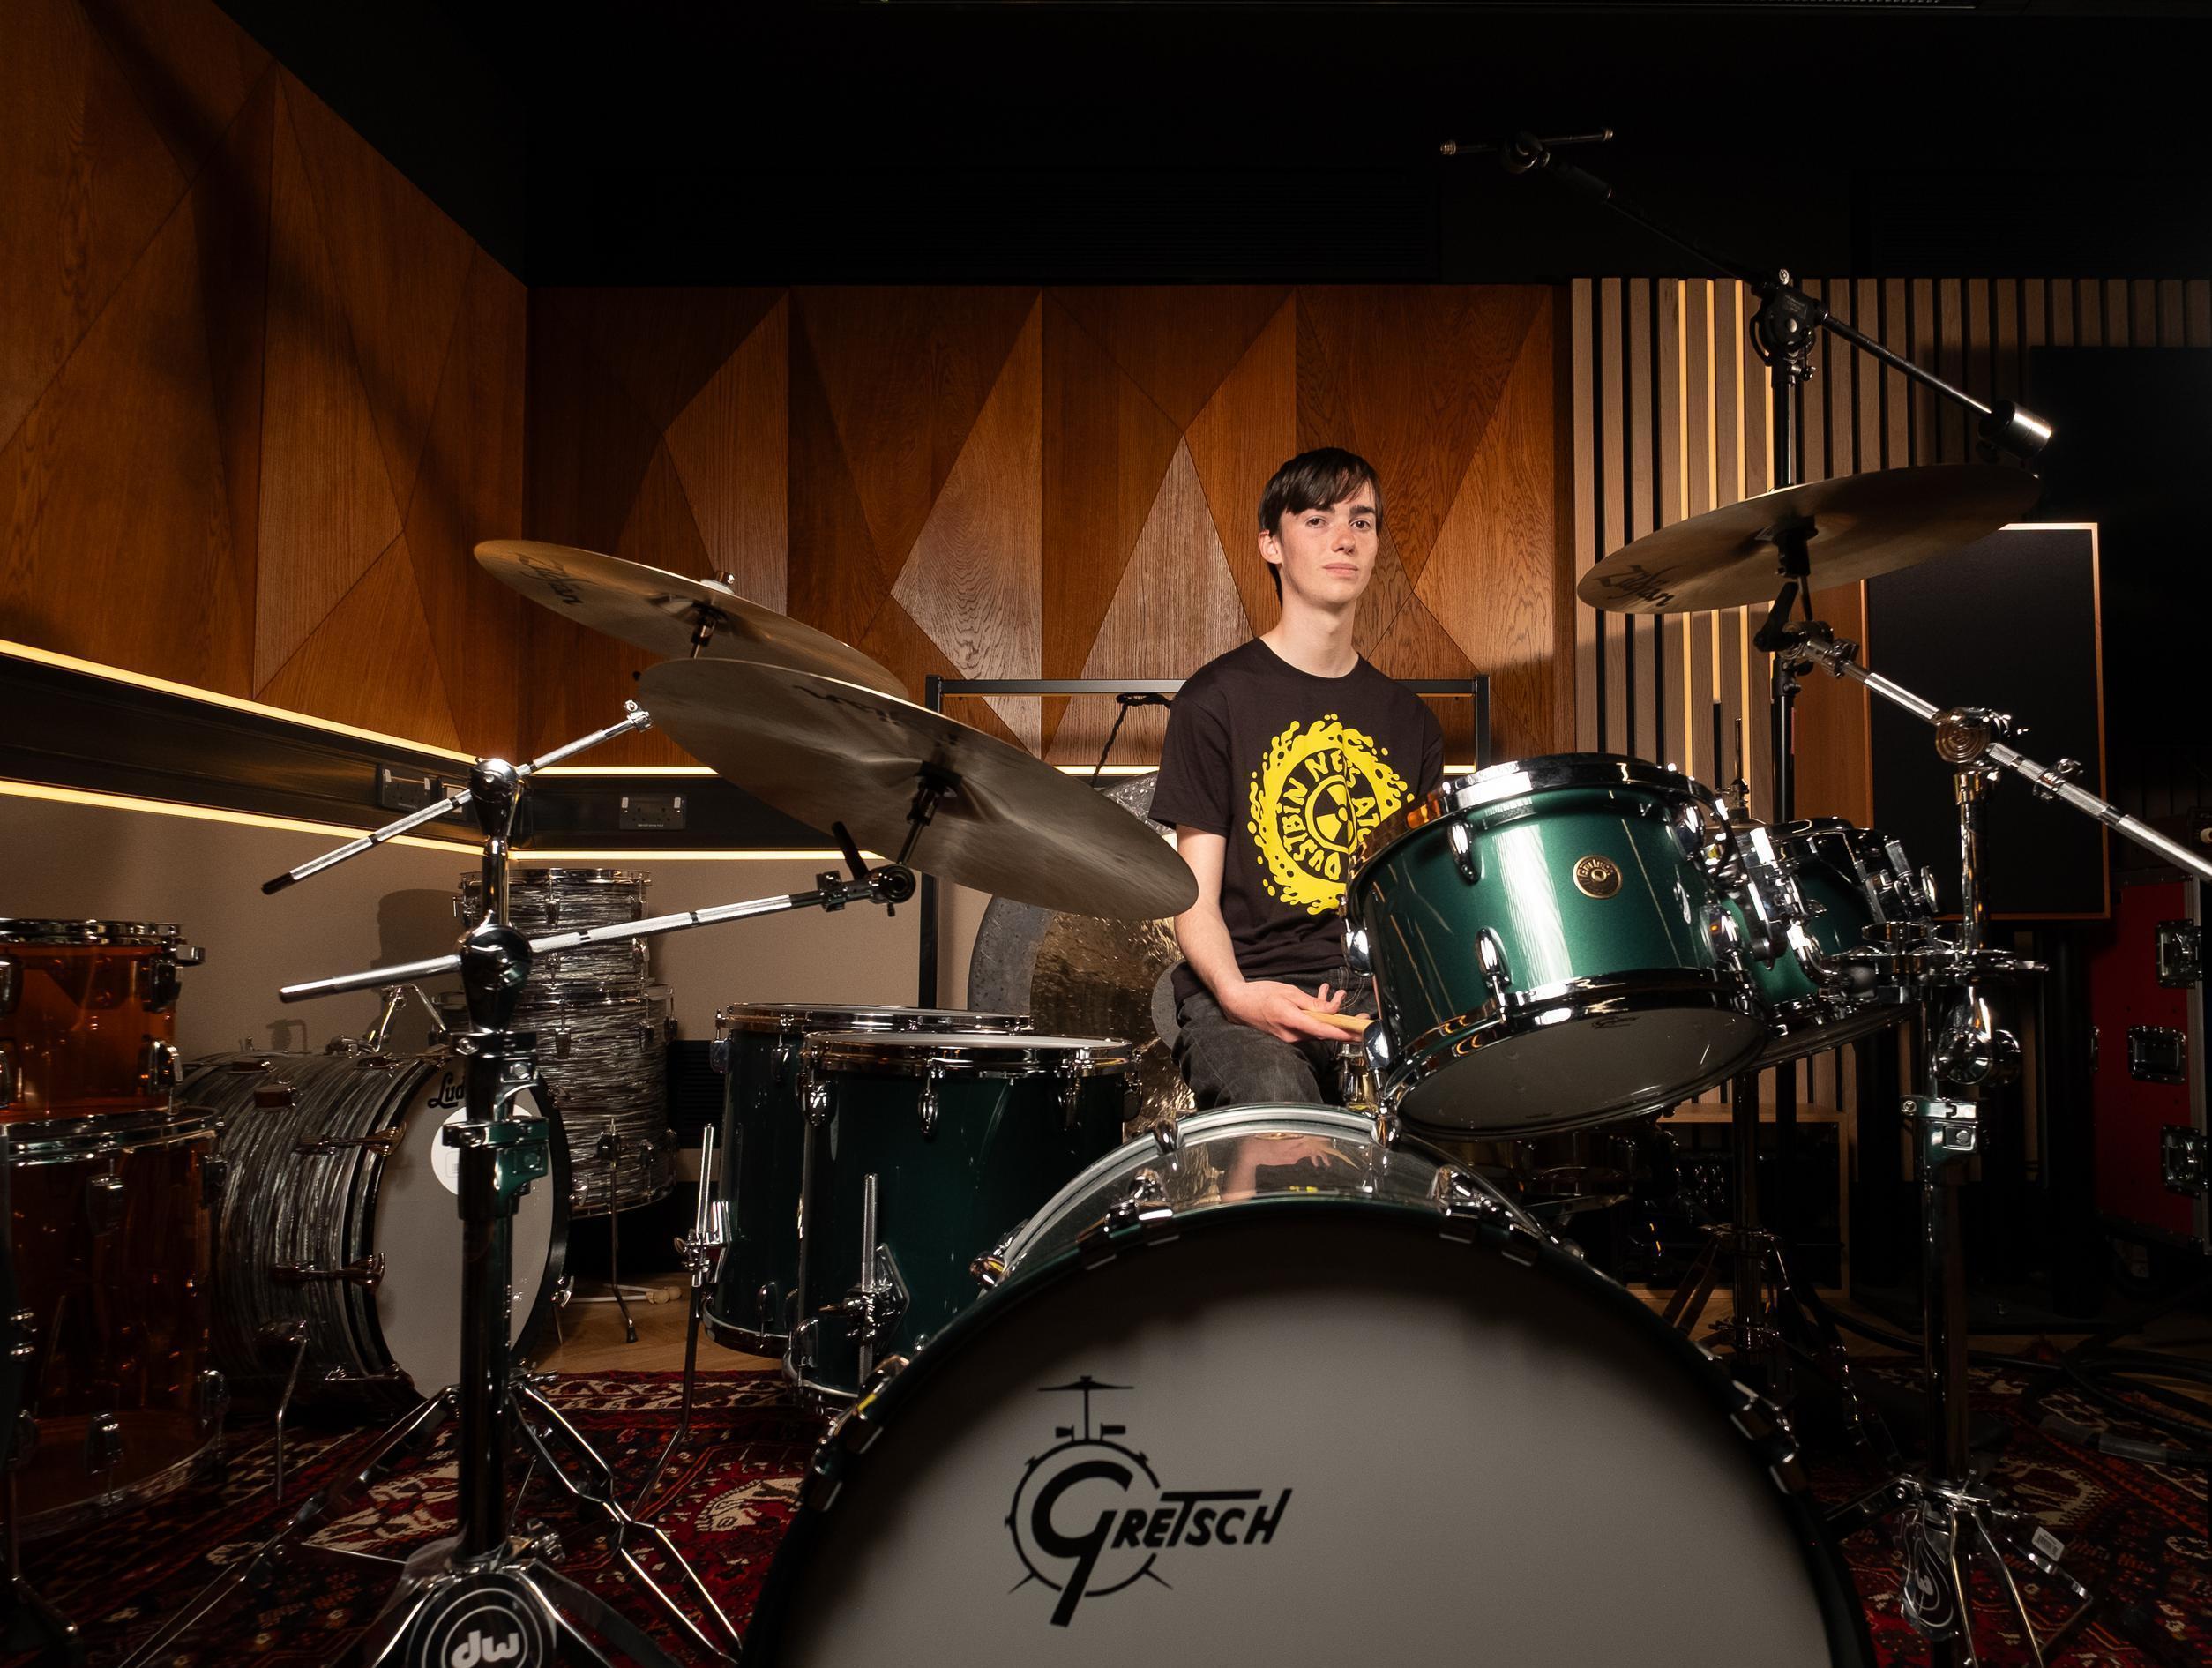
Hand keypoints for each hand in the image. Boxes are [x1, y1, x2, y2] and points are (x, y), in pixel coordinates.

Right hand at [1220, 979, 1350, 1043]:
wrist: (1238, 1003)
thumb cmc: (1260, 995)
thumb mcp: (1289, 992)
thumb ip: (1312, 1003)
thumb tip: (1331, 1010)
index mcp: (1292, 1020)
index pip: (1323, 1030)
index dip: (1342, 1033)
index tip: (1357, 1033)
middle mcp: (1292, 1035)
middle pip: (1325, 1032)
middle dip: (1344, 1024)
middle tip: (1361, 1019)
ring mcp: (1290, 1037)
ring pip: (1318, 1029)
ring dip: (1329, 1015)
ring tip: (1335, 996)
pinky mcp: (1289, 1035)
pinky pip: (1309, 1028)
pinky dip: (1317, 1016)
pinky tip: (1320, 999)